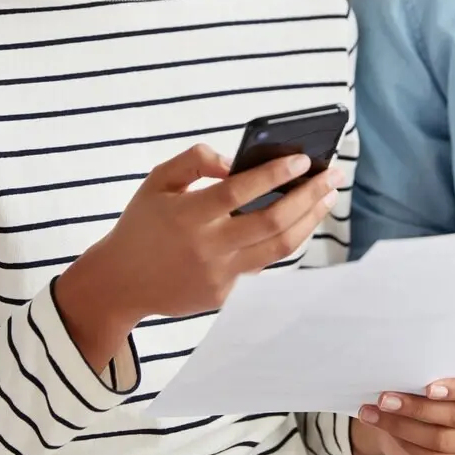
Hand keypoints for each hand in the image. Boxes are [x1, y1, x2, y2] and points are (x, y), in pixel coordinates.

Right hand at [55, 144, 341, 366]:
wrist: (120, 282)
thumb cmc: (142, 224)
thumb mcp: (157, 181)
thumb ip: (194, 161)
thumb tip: (234, 161)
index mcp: (188, 215)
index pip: (239, 191)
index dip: (274, 175)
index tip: (303, 160)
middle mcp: (207, 247)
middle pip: (271, 222)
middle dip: (308, 196)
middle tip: (333, 176)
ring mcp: (218, 275)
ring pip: (278, 248)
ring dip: (308, 221)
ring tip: (327, 198)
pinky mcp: (224, 294)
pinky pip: (262, 264)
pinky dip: (283, 241)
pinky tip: (299, 221)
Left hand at [350, 371, 454, 454]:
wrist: (408, 424)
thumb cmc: (418, 394)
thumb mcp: (422, 381)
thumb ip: (421, 375)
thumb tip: (396, 368)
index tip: (427, 389)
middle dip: (416, 408)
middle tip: (384, 400)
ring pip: (440, 440)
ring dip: (401, 427)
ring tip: (374, 415)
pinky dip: (406, 446)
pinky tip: (387, 434)